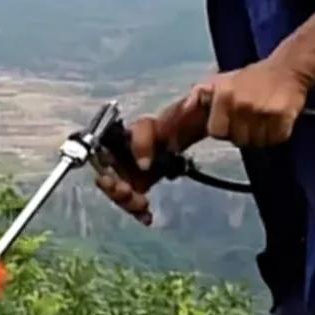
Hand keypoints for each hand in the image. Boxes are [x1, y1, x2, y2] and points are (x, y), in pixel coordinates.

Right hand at [93, 96, 209, 224]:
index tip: (146, 165)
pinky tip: (147, 217)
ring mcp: (132, 165)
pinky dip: (135, 209)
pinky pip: (129, 197)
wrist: (193, 129)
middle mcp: (132, 144)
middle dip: (114, 181)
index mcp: (148, 126)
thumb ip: (200, 98)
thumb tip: (195, 100)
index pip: (136, 131)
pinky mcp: (139, 182)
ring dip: (123, 198)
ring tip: (142, 207)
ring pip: (114, 182)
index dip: (137, 146)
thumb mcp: (203, 101)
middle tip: (129, 193)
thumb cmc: (197, 114)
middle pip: (111, 162)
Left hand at [200, 58, 310, 147]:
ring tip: (264, 120)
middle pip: (237, 140)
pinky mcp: (283, 118)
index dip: (225, 129)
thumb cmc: (253, 77)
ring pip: (256, 143)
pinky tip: (276, 121)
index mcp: (224, 95)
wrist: (288, 68)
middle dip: (243, 133)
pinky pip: (275, 139)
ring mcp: (263, 112)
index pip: (216, 132)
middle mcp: (241, 104)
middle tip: (251, 119)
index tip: (233, 121)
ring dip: (261, 136)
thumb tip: (183, 109)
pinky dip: (277, 134)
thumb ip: (200, 95)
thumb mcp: (222, 81)